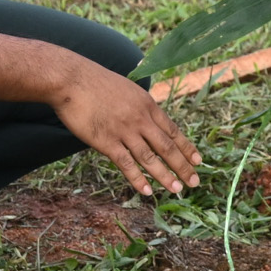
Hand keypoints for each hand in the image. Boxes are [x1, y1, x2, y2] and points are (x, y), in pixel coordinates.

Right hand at [52, 65, 199, 196]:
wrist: (72, 79)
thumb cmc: (95, 83)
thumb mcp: (127, 90)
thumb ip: (138, 107)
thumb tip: (146, 120)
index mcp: (147, 105)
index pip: (172, 130)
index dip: (185, 147)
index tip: (198, 161)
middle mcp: (140, 119)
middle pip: (166, 146)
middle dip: (183, 165)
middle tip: (195, 181)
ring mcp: (124, 130)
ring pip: (150, 157)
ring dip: (165, 175)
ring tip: (177, 189)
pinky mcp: (106, 141)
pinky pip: (126, 163)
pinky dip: (138, 179)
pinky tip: (147, 191)